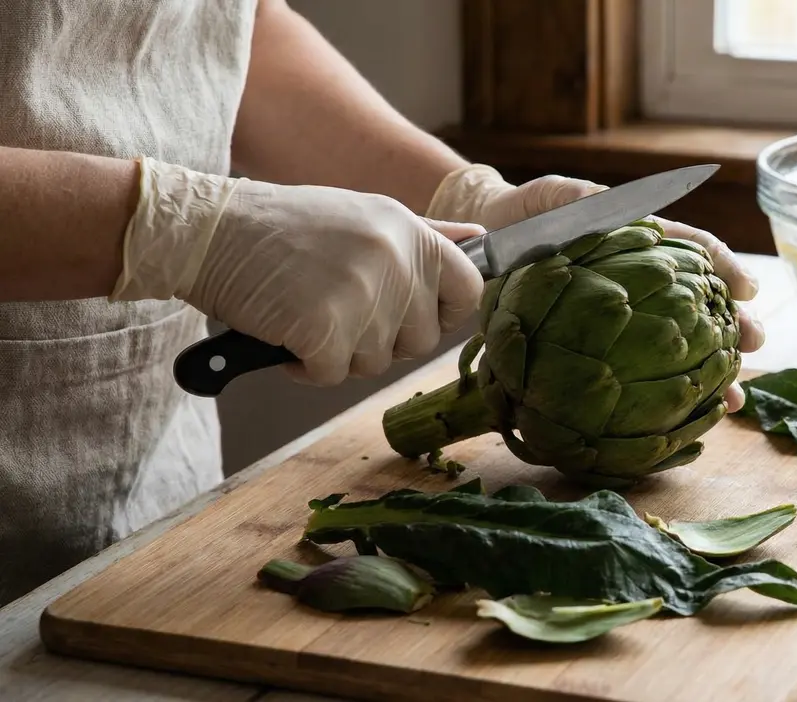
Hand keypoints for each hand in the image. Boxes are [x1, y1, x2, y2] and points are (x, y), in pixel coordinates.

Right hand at [111, 156, 484, 385]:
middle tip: (336, 308)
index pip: (469, 289)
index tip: (411, 316)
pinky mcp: (326, 327)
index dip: (444, 314)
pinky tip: (284, 332)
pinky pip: (333, 376)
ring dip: (339, 352)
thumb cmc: (282, 229)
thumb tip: (482, 241)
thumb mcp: (364, 215)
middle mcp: (396, 258)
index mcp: (410, 230)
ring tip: (304, 310)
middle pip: (422, 340)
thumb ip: (426, 237)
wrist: (206, 230)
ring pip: (376, 362)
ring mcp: (363, 293)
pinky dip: (306, 367)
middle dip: (382, 339)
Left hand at [426, 164, 765, 410]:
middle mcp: (647, 282)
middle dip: (733, 326)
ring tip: (737, 398)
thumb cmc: (529, 215)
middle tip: (755, 344)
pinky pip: (644, 373)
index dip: (725, 267)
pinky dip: (667, 397)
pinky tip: (687, 421)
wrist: (492, 243)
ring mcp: (631, 317)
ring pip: (683, 346)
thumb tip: (607, 204)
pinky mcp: (608, 347)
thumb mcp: (552, 198)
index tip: (746, 289)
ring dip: (712, 372)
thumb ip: (580, 199)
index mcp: (643, 241)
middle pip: (702, 304)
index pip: (695, 251)